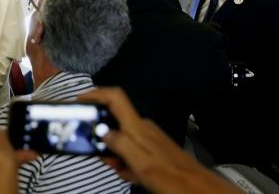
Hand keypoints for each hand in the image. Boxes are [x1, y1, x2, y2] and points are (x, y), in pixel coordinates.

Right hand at [77, 88, 241, 193]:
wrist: (198, 189)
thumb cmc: (169, 176)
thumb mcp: (140, 163)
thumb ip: (119, 144)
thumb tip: (101, 130)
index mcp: (137, 127)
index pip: (115, 98)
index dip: (96, 94)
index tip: (79, 101)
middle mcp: (142, 127)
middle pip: (113, 121)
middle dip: (103, 139)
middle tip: (103, 157)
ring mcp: (148, 136)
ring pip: (121, 139)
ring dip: (116, 155)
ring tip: (123, 171)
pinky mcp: (153, 147)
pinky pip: (131, 149)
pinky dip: (127, 161)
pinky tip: (132, 174)